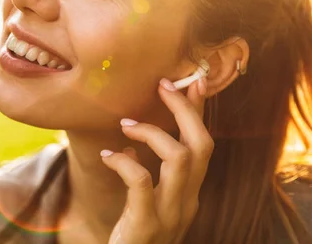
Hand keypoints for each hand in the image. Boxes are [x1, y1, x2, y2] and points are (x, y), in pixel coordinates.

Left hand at [100, 76, 213, 243]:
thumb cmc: (134, 239)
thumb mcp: (146, 206)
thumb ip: (148, 177)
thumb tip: (132, 146)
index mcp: (189, 195)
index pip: (203, 146)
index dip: (199, 112)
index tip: (192, 82)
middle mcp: (188, 202)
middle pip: (201, 146)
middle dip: (184, 110)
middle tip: (163, 86)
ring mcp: (170, 215)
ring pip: (180, 158)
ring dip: (152, 132)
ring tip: (126, 124)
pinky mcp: (146, 225)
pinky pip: (141, 181)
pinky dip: (124, 161)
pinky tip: (108, 156)